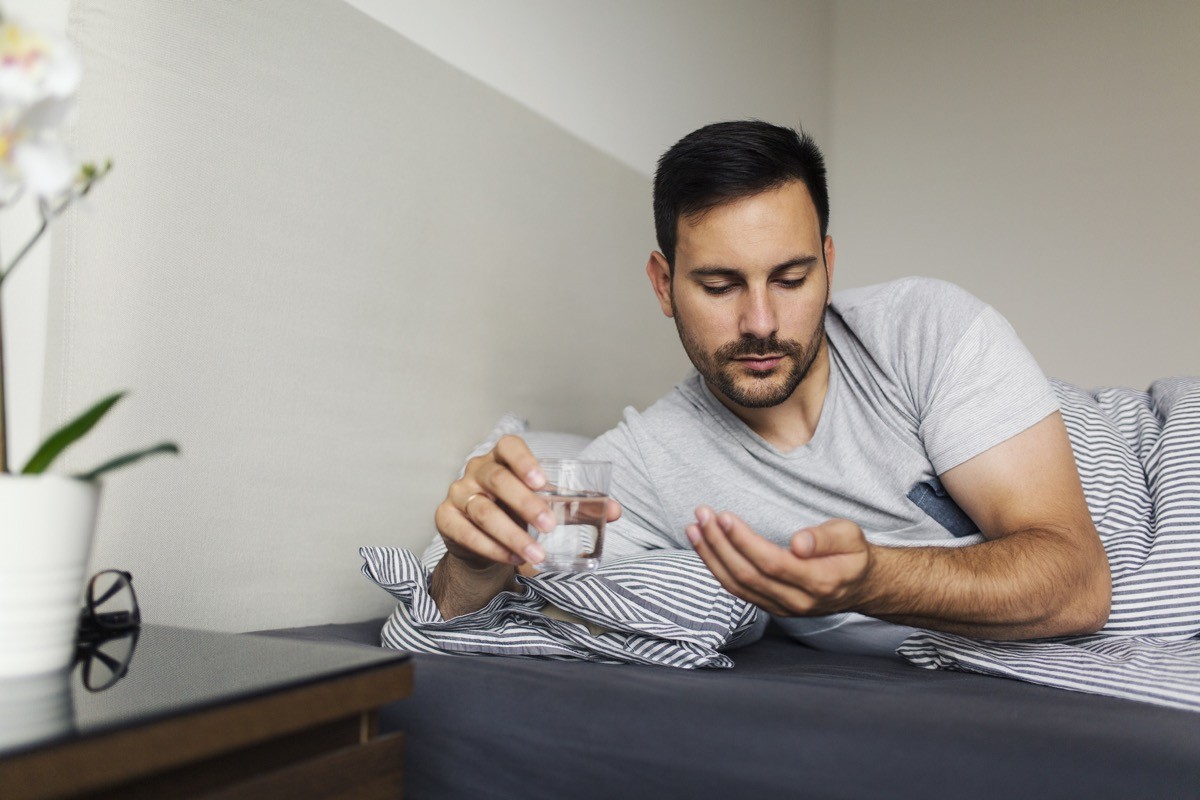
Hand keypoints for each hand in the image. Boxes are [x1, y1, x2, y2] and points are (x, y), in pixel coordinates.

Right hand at [434, 435, 621, 568]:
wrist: (481, 535)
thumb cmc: (516, 510)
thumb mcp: (544, 503)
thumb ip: (577, 505)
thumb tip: (615, 511)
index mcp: (501, 457)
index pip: (508, 446)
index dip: (525, 461)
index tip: (543, 482)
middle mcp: (476, 471)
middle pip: (498, 481)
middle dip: (525, 504)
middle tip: (550, 527)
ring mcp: (458, 493)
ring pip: (483, 511)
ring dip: (512, 534)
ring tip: (536, 555)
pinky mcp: (445, 518)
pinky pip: (466, 533)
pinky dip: (491, 548)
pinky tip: (513, 559)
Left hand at [685, 507, 873, 616]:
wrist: (859, 586)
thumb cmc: (852, 554)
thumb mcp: (850, 536)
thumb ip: (825, 539)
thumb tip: (798, 543)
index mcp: (819, 581)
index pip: (772, 563)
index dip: (744, 541)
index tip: (724, 516)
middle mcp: (796, 601)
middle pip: (748, 575)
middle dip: (719, 544)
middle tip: (702, 514)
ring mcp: (781, 608)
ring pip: (737, 586)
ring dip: (710, 556)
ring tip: (693, 528)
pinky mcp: (769, 606)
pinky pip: (736, 589)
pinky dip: (715, 567)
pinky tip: (703, 545)